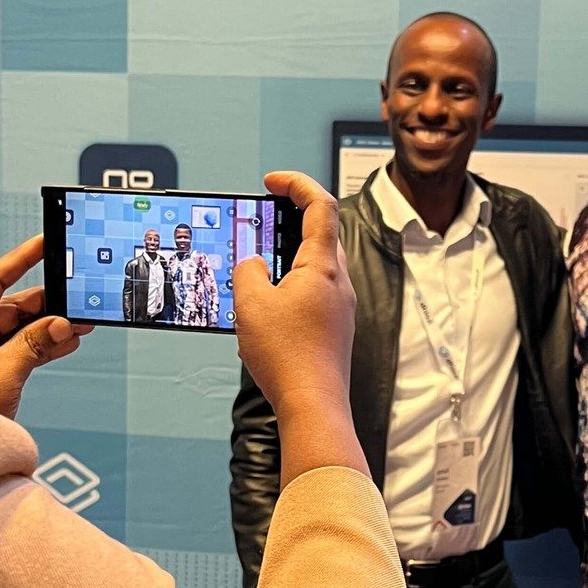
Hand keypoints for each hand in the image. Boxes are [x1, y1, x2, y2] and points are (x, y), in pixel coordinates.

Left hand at [0, 236, 91, 418]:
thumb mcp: (4, 374)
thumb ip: (36, 344)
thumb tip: (61, 324)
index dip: (20, 260)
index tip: (43, 243)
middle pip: (10, 307)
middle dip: (47, 305)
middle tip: (78, 302)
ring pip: (17, 330)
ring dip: (48, 329)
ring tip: (79, 325)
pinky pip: (16, 349)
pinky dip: (40, 347)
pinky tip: (64, 343)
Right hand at [233, 172, 354, 418]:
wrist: (313, 405)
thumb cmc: (289, 358)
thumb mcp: (250, 303)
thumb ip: (248, 271)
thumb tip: (254, 265)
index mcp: (322, 266)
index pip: (320, 205)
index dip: (296, 183)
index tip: (272, 181)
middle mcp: (338, 282)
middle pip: (322, 232)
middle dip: (291, 218)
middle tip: (262, 218)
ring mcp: (340, 306)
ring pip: (317, 263)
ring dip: (289, 253)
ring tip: (258, 264)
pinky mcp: (334, 327)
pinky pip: (314, 290)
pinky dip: (292, 282)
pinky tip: (268, 302)